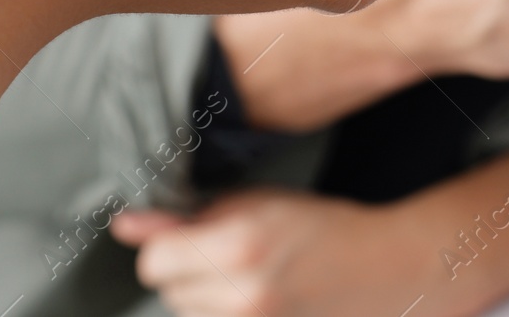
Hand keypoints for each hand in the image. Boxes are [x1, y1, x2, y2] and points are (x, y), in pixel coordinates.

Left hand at [109, 154, 508, 316]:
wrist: (383, 272)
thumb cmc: (322, 226)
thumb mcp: (257, 203)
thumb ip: (188, 216)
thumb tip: (125, 226)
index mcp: (239, 247)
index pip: (153, 262)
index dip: (169, 244)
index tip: (192, 235)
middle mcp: (243, 298)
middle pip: (165, 293)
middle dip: (186, 270)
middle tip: (230, 253)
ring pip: (187, 315)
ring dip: (202, 297)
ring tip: (248, 277)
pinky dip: (222, 314)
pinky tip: (253, 299)